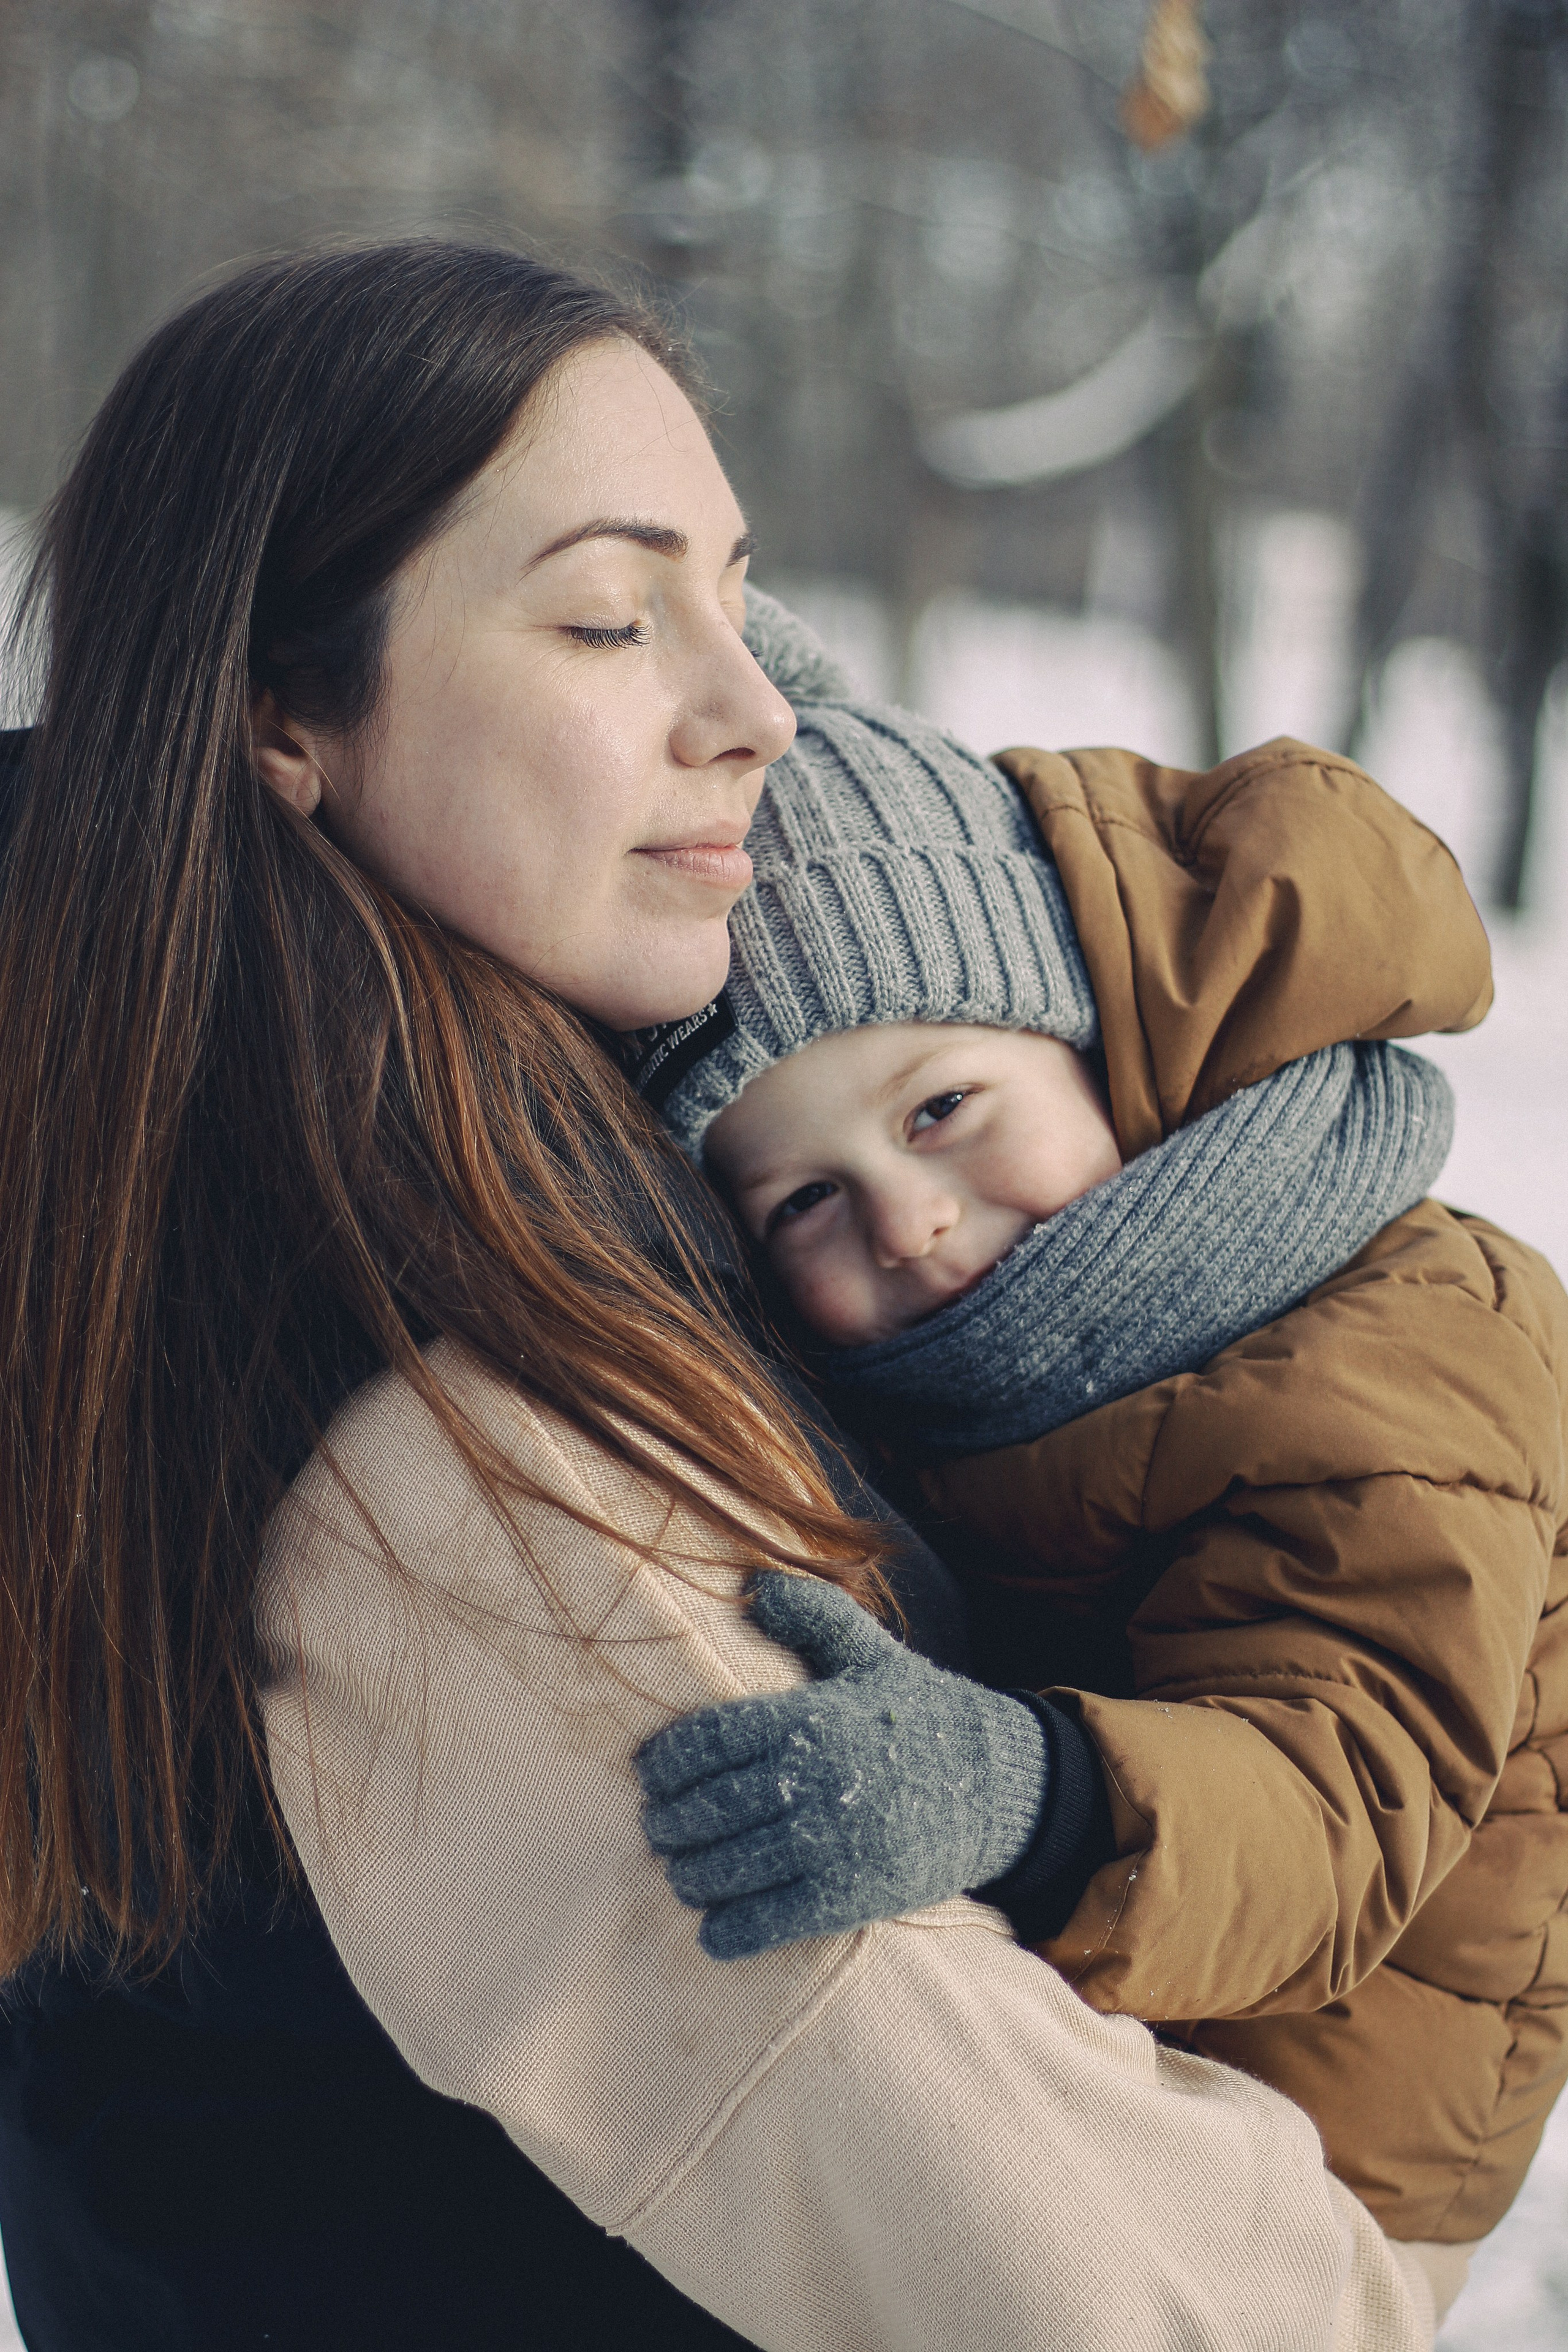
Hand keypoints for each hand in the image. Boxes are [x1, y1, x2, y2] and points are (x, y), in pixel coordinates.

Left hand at [636, 1570, 1048, 1958]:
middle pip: (706, 1809)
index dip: (663, 1764)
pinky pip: (770, 1921)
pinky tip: (714, 1930)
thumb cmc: (920, 1714)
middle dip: (667, 1825)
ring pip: (727, 1868)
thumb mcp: (868, 1653)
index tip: (648, 1775)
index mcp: (808, 1717)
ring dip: (690, 1876)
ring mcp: (832, 1839)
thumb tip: (751, 1587)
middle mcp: (813, 1777)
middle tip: (658, 1829)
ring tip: (683, 1873)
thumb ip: (811, 1613)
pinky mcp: (853, 1893)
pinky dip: (730, 1931)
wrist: (999, 1783)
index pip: (705, 1741)